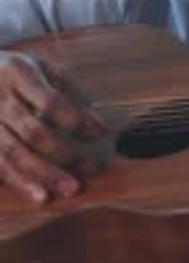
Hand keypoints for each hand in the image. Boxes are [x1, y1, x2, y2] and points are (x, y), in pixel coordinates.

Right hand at [0, 51, 106, 202]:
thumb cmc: (16, 72)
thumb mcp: (41, 66)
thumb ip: (68, 89)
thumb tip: (95, 122)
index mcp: (17, 73)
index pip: (50, 101)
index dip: (77, 120)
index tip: (101, 133)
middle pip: (32, 131)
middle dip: (63, 153)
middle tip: (90, 168)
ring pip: (12, 153)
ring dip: (44, 174)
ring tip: (70, 188)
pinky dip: (20, 183)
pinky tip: (40, 196)